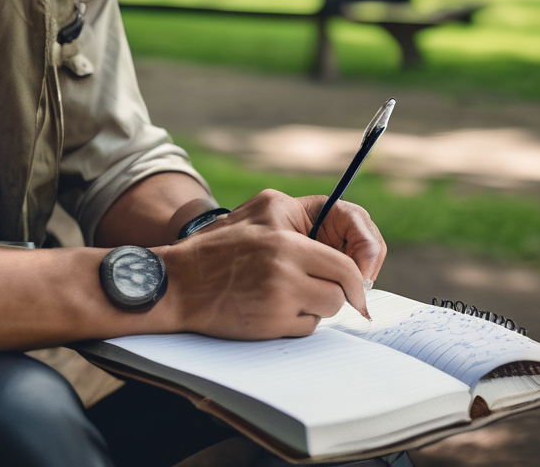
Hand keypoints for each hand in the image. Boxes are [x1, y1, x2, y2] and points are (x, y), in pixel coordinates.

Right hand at [156, 193, 369, 340]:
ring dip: (316, 307)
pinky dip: (297, 322)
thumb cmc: (219, 248)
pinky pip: (307, 327)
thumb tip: (348, 254)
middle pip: (343, 286)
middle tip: (328, 295)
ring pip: (328, 307)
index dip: (359, 276)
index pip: (344, 256)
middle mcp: (284, 252)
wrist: (177, 282)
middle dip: (341, 294)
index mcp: (281, 221)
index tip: (362, 286)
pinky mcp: (272, 319)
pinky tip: (269, 309)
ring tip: (284, 295)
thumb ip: (301, 223)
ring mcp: (279, 288)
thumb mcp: (258, 214)